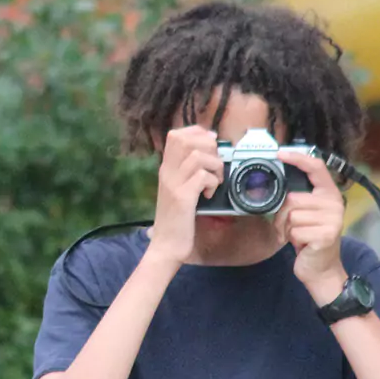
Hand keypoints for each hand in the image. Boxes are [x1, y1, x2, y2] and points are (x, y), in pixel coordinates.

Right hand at [147, 125, 223, 267]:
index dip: (197, 133)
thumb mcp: (178, 191)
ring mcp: (174, 184)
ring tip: (214, 182)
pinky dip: (212, 183)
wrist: (166, 246)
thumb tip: (208, 155)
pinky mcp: (183, 198)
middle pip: (186, 139)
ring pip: (198, 155)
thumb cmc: (176, 220)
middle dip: (209, 147)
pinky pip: (203, 177)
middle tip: (214, 166)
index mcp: (165, 169)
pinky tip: (208, 195)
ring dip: (214, 166)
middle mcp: (167, 173)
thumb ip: (187, 173)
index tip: (211, 144)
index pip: (176, 135)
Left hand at [275, 149, 347, 302]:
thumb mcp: (306, 214)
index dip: (297, 158)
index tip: (280, 153)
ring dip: (286, 229)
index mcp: (329, 193)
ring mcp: (332, 219)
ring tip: (297, 236)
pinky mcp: (326, 234)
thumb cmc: (309, 239)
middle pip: (293, 198)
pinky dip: (291, 240)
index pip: (316, 167)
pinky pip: (294, 231)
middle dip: (283, 216)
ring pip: (291, 216)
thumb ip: (299, 197)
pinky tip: (301, 244)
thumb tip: (278, 184)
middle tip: (290, 227)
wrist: (321, 268)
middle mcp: (334, 203)